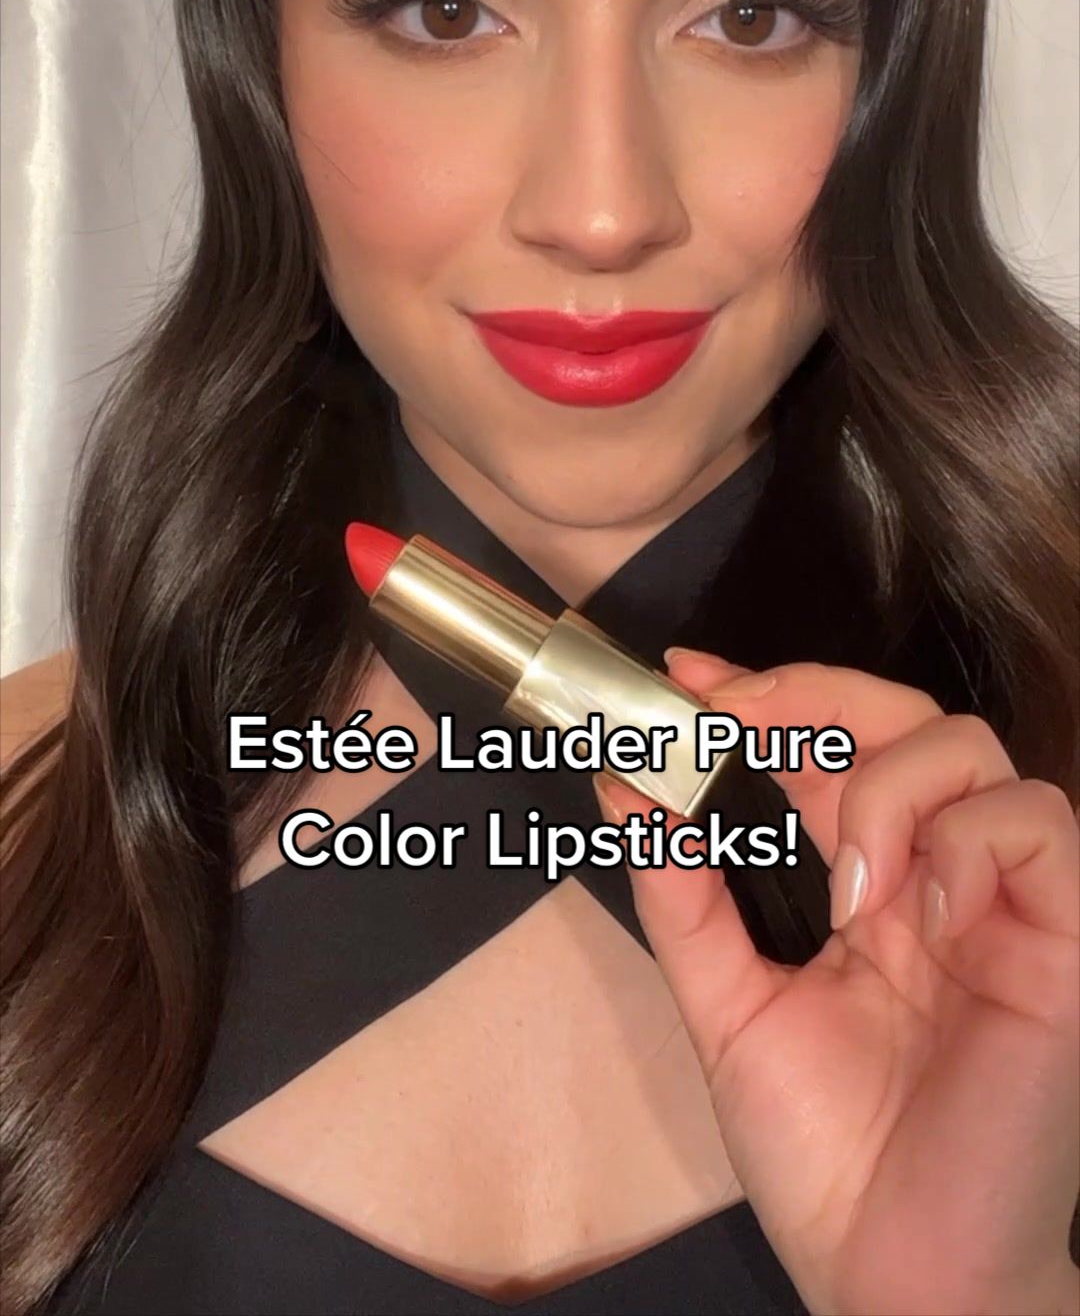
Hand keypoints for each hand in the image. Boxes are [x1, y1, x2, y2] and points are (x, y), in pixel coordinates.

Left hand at [595, 653, 1079, 1315]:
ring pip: (971, 750)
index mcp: (865, 883)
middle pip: (904, 717)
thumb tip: (622, 781)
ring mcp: (1003, 904)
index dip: (763, 693)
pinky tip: (918, 907)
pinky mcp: (1063, 942)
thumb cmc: (826, 1157)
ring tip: (849, 882)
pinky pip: (1037, 823)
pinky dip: (966, 839)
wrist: (893, 1275)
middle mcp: (936, 876)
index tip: (682, 678)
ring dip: (886, 783)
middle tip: (732, 715)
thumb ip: (682, 895)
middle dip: (812, 693)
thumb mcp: (727, 1009)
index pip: (827, 747)